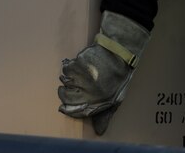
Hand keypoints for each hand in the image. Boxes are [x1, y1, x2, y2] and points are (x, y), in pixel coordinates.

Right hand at [58, 11, 149, 134]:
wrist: (120, 52)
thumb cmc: (118, 77)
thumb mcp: (115, 99)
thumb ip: (103, 115)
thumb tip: (99, 132)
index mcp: (96, 101)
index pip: (73, 111)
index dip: (68, 108)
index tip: (66, 105)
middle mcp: (87, 90)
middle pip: (65, 96)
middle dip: (65, 92)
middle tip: (72, 87)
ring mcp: (81, 76)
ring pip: (64, 81)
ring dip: (69, 78)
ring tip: (80, 74)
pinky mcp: (78, 62)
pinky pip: (67, 68)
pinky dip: (71, 66)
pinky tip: (81, 65)